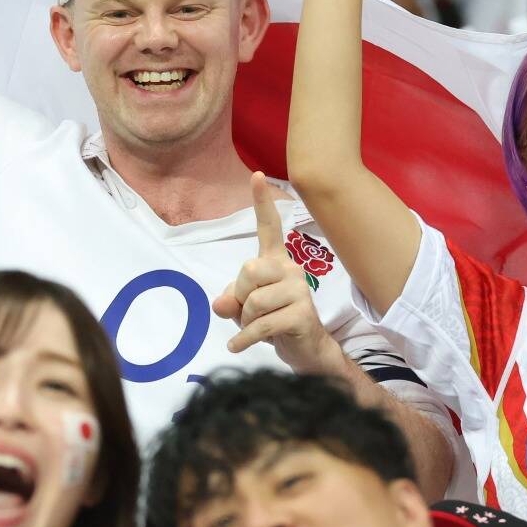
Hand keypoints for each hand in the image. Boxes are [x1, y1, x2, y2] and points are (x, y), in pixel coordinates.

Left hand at [213, 174, 342, 375]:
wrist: (305, 350)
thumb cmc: (273, 322)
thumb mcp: (243, 309)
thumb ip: (230, 300)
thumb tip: (221, 303)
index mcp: (276, 261)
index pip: (268, 228)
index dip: (262, 202)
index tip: (256, 175)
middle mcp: (290, 268)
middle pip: (249, 270)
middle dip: (240, 296)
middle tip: (249, 313)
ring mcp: (299, 290)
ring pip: (254, 301)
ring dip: (245, 321)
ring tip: (257, 329)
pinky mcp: (302, 313)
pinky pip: (261, 324)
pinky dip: (245, 339)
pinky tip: (238, 347)